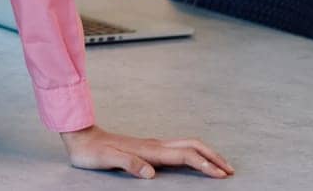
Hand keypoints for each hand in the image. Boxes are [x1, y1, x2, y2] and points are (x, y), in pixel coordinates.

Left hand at [60, 124, 233, 178]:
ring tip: (220, 166)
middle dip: (213, 156)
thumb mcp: (108, 160)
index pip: (185, 155)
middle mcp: (155, 145)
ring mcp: (153, 145)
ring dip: (206, 154)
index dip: (205, 165)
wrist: (82, 137)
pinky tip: (195, 161)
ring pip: (187, 145)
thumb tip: (151, 173)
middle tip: (230, 170)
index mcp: (150, 150)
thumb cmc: (94, 151)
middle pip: (192, 146)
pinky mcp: (149, 148)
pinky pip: (178, 149)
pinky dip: (194, 154)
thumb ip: (129, 164)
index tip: (221, 175)